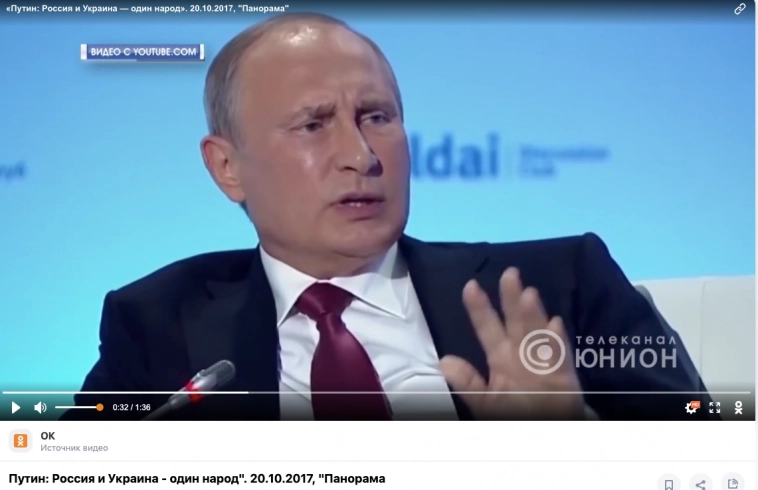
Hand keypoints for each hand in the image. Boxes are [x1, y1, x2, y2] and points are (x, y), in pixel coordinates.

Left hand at [440, 267, 584, 419]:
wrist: (544, 426)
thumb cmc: (515, 410)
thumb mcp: (484, 402)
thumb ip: (467, 382)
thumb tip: (444, 361)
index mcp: (499, 355)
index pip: (487, 326)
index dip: (478, 307)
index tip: (470, 285)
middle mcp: (520, 352)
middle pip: (515, 320)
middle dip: (511, 298)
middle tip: (509, 273)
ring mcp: (542, 359)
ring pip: (536, 332)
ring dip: (533, 316)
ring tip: (528, 295)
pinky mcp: (562, 373)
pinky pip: (559, 355)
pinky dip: (557, 341)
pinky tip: (555, 324)